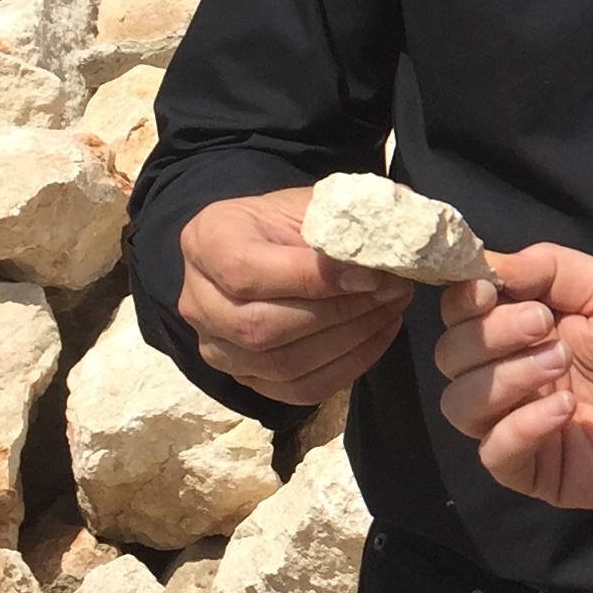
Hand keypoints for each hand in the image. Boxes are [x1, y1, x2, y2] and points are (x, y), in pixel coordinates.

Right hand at [177, 186, 412, 405]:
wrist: (268, 245)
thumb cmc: (293, 221)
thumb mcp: (314, 202)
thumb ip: (347, 219)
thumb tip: (394, 244)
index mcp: (207, 241)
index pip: (245, 271)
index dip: (311, 278)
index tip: (369, 275)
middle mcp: (197, 300)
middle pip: (262, 326)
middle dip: (340, 312)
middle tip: (394, 291)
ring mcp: (215, 346)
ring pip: (282, 363)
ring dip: (350, 340)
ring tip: (390, 309)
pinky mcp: (243, 377)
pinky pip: (297, 390)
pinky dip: (347, 367)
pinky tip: (379, 335)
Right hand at [432, 243, 592, 507]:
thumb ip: (550, 268)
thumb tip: (487, 261)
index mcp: (523, 329)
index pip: (459, 314)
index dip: (464, 300)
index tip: (491, 291)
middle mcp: (512, 375)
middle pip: (450, 357)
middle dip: (490, 336)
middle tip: (546, 327)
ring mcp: (521, 423)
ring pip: (460, 405)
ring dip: (504, 377)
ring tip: (561, 364)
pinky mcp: (538, 469)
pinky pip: (495, 453)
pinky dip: (520, 426)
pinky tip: (565, 411)